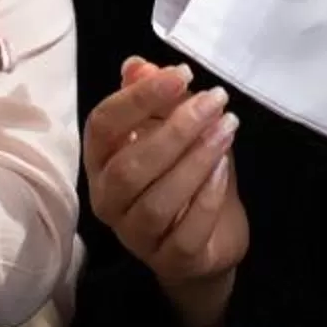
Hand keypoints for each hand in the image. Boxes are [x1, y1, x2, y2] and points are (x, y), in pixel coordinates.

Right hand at [85, 56, 246, 326]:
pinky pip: (185, 233)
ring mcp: (135, 236)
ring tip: (226, 129)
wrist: (207, 242)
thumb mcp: (173, 131)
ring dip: (195, 161)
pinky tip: (224, 170)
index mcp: (100, 161)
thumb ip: (156, 101)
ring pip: (156, 202)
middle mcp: (108, 200)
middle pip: (128, 166)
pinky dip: (206, 199)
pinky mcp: (170, 261)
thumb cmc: (185, 179)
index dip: (137, 98)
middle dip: (174, 129)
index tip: (181, 74)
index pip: (102, 125)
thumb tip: (137, 65)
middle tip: (214, 101)